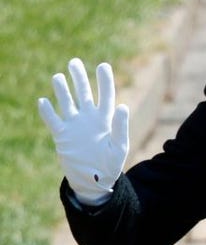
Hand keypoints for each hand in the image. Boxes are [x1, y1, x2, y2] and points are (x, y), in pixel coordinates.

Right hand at [38, 58, 128, 203]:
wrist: (94, 182)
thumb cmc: (110, 166)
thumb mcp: (119, 148)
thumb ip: (120, 128)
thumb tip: (123, 106)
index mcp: (105, 120)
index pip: (106, 95)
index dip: (105, 80)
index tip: (103, 66)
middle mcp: (89, 119)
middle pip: (83, 93)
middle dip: (79, 77)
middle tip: (74, 62)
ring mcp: (74, 126)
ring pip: (66, 102)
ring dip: (61, 90)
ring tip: (58, 77)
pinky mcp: (62, 136)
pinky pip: (52, 120)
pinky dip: (47, 111)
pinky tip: (43, 101)